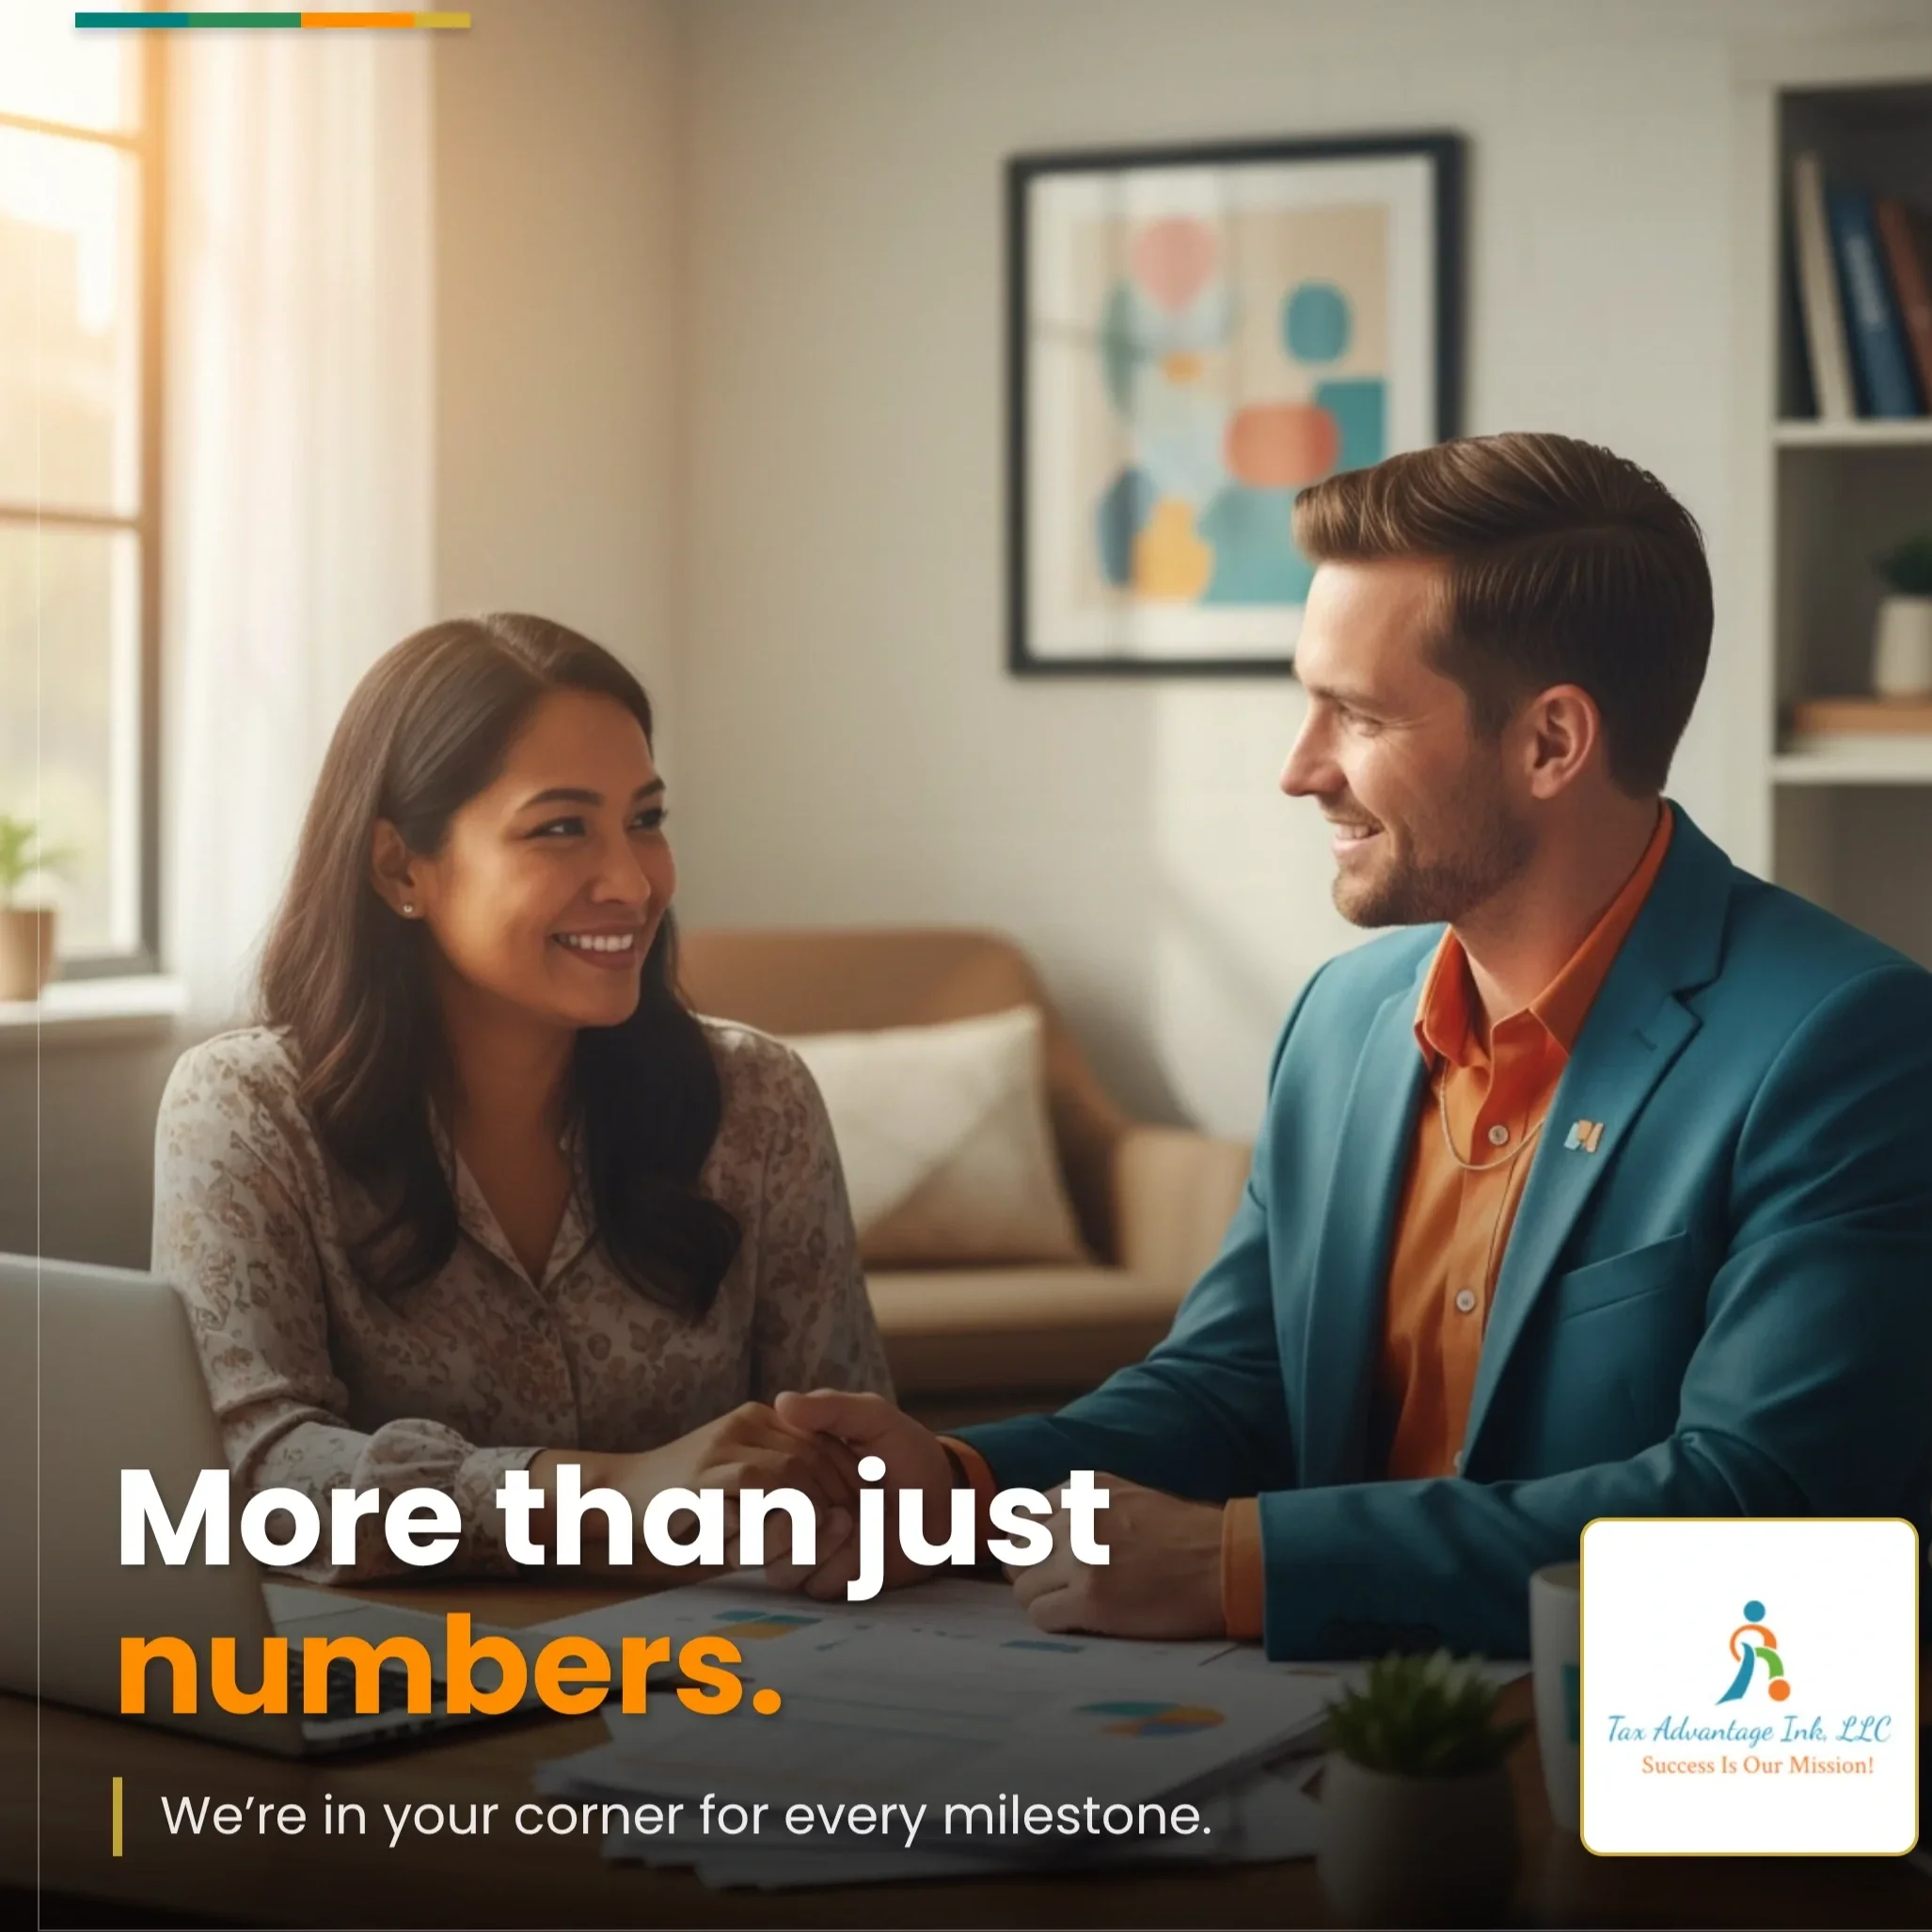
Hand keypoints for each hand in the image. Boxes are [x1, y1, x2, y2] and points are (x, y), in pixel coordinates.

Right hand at [530, 1402, 861, 1572]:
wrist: (617, 1494)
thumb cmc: (683, 1499)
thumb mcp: (737, 1476)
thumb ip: (778, 1479)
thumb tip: (833, 1506)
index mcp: (758, 1420)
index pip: (823, 1440)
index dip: (849, 1477)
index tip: (861, 1511)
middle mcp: (745, 1425)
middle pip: (815, 1455)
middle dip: (840, 1496)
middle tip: (852, 1532)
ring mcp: (721, 1448)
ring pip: (792, 1470)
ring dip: (816, 1508)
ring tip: (825, 1539)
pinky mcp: (702, 1477)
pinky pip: (757, 1486)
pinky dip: (782, 1513)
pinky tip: (791, 1539)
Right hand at [765, 1388, 955, 1597]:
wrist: (945, 1502)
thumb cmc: (906, 1454)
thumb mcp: (874, 1419)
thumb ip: (833, 1408)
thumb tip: (782, 1401)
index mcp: (788, 1466)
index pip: (755, 1473)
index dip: (791, 1468)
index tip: (835, 1459)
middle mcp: (786, 1509)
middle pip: (752, 1524)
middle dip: (802, 1508)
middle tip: (847, 1496)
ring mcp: (802, 1549)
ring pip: (773, 1563)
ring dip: (816, 1542)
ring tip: (851, 1520)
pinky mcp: (824, 1581)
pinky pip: (810, 1583)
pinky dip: (839, 1564)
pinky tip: (865, 1546)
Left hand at [1008, 1475, 1224, 1639]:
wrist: (1226, 1563)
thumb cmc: (1187, 1537)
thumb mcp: (1128, 1499)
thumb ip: (1083, 1509)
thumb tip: (1039, 1533)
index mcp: (1083, 1489)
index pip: (1022, 1515)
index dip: (1032, 1544)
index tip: (1047, 1561)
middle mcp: (1075, 1516)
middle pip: (1016, 1551)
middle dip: (1032, 1572)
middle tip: (1060, 1588)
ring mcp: (1080, 1557)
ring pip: (1023, 1586)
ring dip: (1043, 1600)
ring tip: (1076, 1606)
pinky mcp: (1090, 1598)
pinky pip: (1040, 1615)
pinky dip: (1056, 1622)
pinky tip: (1085, 1620)